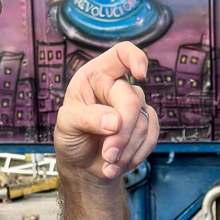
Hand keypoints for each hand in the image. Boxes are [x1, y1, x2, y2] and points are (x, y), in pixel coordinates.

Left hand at [53, 42, 160, 182]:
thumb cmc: (72, 139)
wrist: (83, 166)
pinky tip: (119, 164)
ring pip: (144, 123)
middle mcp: (117, 87)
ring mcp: (135, 106)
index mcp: (96, 76)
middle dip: (122, 133)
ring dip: (126, 150)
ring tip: (108, 163)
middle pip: (132, 101)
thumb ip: (86, 119)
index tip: (139, 75)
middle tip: (108, 154)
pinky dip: (135, 155)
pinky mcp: (146, 125)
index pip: (121, 54)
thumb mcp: (66, 126)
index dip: (135, 58)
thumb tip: (115, 122)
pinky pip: (152, 137)